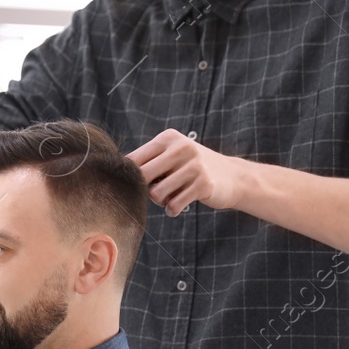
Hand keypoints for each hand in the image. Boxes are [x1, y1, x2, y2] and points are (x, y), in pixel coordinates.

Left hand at [126, 129, 247, 216]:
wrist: (233, 177)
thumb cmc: (192, 169)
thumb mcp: (172, 157)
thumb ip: (148, 162)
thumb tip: (116, 175)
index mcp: (168, 138)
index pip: (133, 159)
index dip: (129, 177)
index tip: (134, 185)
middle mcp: (181, 148)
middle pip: (142, 176)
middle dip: (143, 190)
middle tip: (155, 192)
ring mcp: (193, 165)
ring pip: (156, 194)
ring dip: (160, 201)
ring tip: (170, 197)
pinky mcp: (203, 184)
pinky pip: (173, 204)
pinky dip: (172, 210)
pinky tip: (177, 207)